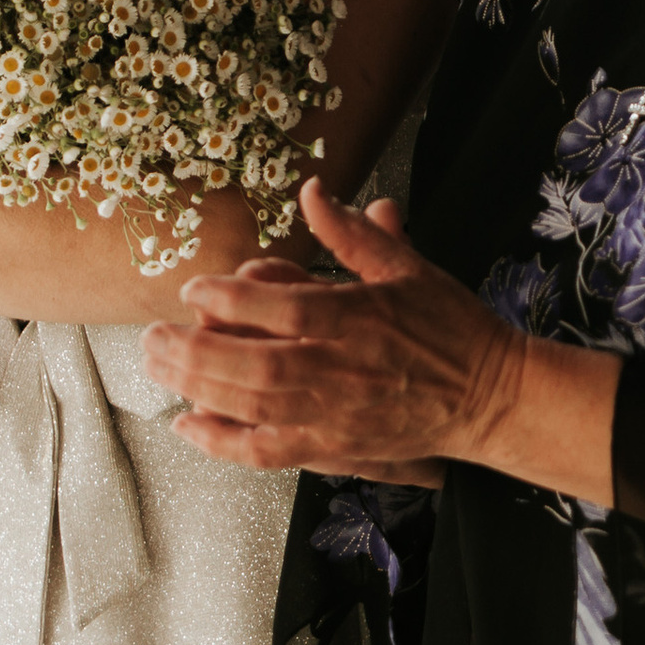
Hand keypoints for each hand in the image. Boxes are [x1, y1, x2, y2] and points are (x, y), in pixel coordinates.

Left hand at [141, 179, 517, 484]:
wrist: (489, 396)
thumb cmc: (450, 327)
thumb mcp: (406, 266)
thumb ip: (352, 234)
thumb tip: (312, 193)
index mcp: (362, 319)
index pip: (286, 308)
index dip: (233, 300)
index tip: (196, 289)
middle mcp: (344, 370)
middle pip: (256, 364)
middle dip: (195, 350)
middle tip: (155, 334)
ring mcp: (336, 415)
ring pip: (254, 407)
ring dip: (197, 388)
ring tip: (159, 366)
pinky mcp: (334, 449)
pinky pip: (268, 450)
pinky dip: (223, 442)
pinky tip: (189, 423)